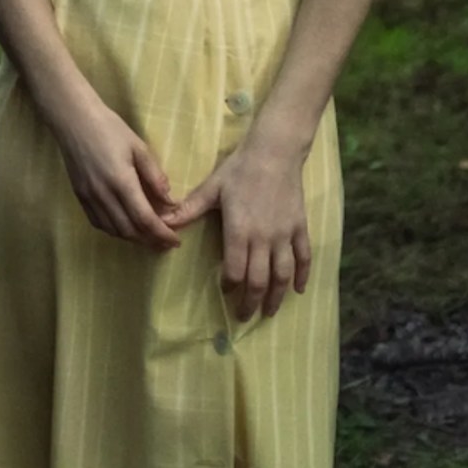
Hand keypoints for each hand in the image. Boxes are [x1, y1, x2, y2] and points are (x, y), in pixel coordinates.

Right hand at [42, 93, 179, 249]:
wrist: (74, 119)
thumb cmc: (109, 128)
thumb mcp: (138, 147)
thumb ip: (155, 176)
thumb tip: (170, 201)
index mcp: (121, 182)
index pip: (145, 219)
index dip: (162, 234)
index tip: (175, 241)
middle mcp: (103, 195)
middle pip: (129, 230)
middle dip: (150, 241)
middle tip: (165, 242)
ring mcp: (89, 197)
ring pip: (113, 230)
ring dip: (133, 238)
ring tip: (148, 237)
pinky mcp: (79, 196)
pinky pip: (98, 222)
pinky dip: (114, 230)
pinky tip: (124, 226)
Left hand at [164, 142, 310, 317]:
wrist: (275, 152)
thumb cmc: (240, 169)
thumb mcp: (211, 188)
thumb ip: (189, 208)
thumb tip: (163, 221)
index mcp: (240, 230)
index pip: (234, 269)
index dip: (229, 284)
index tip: (225, 291)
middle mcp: (264, 238)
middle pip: (259, 280)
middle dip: (251, 301)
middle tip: (244, 316)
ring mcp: (284, 235)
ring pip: (283, 275)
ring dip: (276, 297)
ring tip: (269, 312)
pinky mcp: (300, 228)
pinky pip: (304, 257)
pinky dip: (303, 275)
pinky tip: (299, 290)